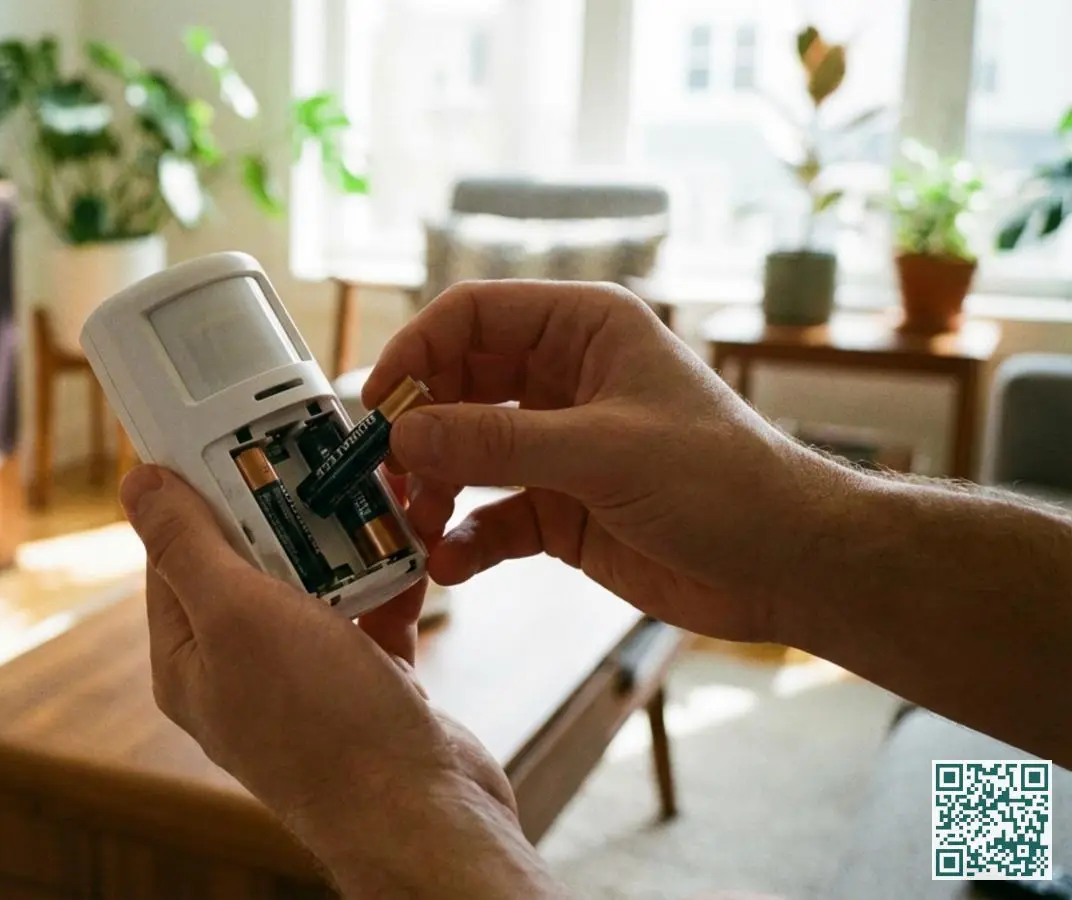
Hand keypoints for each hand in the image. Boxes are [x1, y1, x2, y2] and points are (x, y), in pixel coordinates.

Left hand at [120, 465, 556, 897]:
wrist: (422, 810)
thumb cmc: (321, 725)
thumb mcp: (237, 615)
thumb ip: (188, 546)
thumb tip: (136, 484)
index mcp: (188, 661)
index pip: (173, 557)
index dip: (198, 496)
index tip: (232, 438)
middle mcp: (239, 672)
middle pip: (248, 564)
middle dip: (280, 512)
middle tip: (312, 458)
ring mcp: (305, 682)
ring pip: (315, 585)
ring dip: (343, 542)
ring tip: (370, 495)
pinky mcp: (365, 685)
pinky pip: (371, 613)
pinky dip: (390, 582)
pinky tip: (411, 551)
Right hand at [364, 280, 853, 644]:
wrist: (788, 566)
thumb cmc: (723, 483)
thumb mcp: (602, 453)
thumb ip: (495, 445)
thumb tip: (403, 438)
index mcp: (584, 329)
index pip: (473, 316)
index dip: (417, 351)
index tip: (377, 404)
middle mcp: (564, 379)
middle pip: (456, 386)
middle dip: (418, 430)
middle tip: (384, 475)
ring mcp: (559, 446)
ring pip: (465, 454)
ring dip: (434, 490)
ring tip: (417, 526)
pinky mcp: (560, 508)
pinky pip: (490, 516)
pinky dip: (465, 539)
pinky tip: (452, 563)